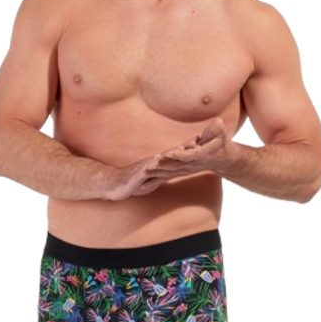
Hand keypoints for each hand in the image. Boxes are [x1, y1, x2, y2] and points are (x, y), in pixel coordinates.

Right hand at [106, 118, 227, 200]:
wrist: (114, 184)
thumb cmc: (133, 183)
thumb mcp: (154, 180)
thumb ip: (164, 175)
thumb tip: (174, 174)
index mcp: (161, 163)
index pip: (179, 153)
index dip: (191, 147)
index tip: (206, 141)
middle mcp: (156, 161)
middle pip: (176, 151)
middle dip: (190, 144)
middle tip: (205, 137)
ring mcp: (148, 165)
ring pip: (166, 156)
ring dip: (178, 151)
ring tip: (191, 145)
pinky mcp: (140, 172)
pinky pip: (150, 166)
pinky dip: (158, 161)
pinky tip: (163, 157)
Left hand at [154, 117, 226, 176]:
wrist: (224, 160)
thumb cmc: (222, 142)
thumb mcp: (221, 131)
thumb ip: (218, 127)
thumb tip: (218, 122)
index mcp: (201, 155)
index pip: (188, 156)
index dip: (177, 155)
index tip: (166, 154)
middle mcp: (192, 165)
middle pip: (175, 166)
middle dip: (162, 166)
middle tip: (148, 166)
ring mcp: (187, 169)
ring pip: (170, 172)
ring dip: (158, 173)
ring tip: (145, 172)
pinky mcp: (182, 171)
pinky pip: (169, 175)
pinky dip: (159, 177)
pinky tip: (149, 177)